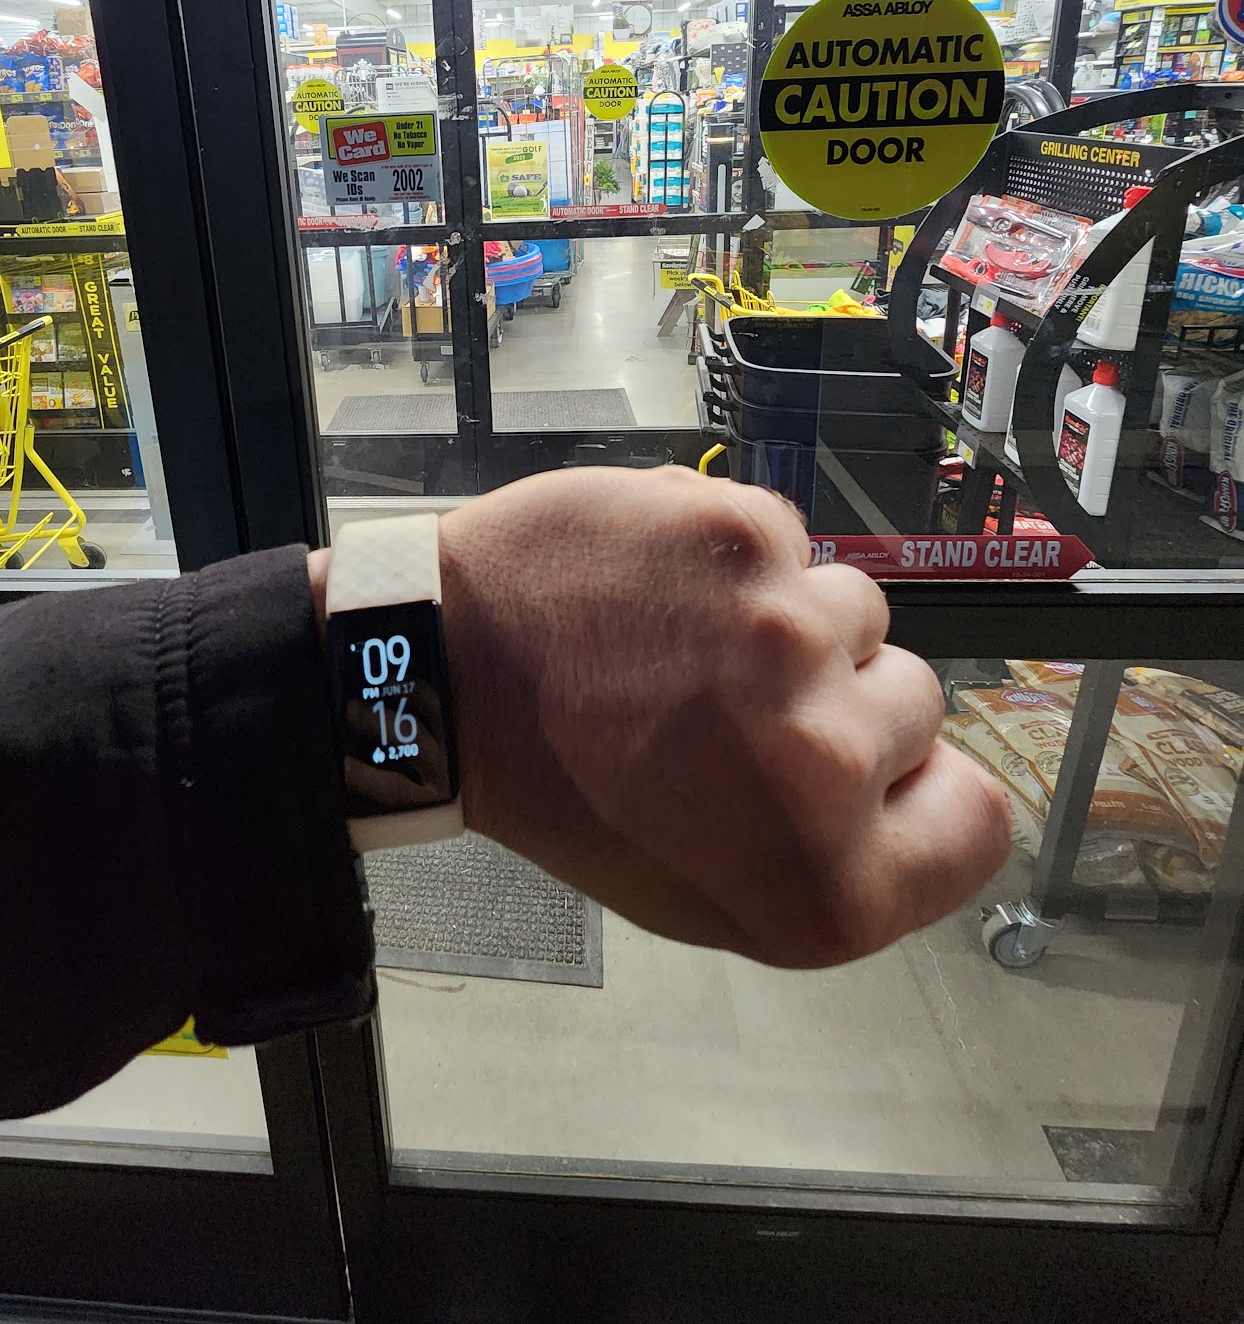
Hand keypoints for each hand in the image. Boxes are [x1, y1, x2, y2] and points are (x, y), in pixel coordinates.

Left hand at [431, 467, 1010, 968]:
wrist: (452, 671)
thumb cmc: (572, 791)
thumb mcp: (711, 894)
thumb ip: (841, 855)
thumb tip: (929, 779)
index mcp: (831, 888)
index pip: (981, 818)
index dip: (920, 787)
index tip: (858, 771)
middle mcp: (825, 765)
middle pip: (919, 702)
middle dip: (841, 697)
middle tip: (730, 710)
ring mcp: (789, 640)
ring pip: (859, 609)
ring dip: (790, 621)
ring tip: (686, 645)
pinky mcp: (744, 538)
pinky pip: (794, 541)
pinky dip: (739, 555)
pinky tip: (665, 586)